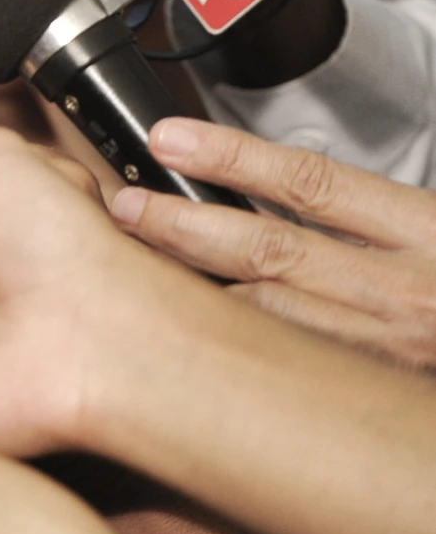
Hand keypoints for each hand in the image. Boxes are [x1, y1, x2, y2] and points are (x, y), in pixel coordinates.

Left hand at [112, 117, 435, 370]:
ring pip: (262, 313)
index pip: (309, 182)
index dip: (230, 157)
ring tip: (129, 266)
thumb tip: (283, 186)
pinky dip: (232, 342)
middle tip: (127, 206)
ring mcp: (386, 350)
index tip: (172, 140)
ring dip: (190, 288)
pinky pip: (285, 362)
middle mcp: (400, 292)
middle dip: (182, 223)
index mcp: (426, 230)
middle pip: (268, 248)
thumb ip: (380, 210)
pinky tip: (186, 331)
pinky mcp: (375, 393)